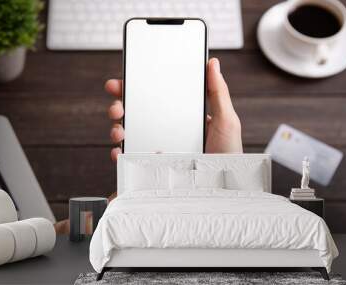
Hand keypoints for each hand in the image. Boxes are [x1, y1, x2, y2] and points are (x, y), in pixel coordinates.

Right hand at [106, 57, 242, 160]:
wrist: (223, 184)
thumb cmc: (228, 153)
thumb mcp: (227, 120)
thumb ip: (218, 92)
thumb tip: (212, 63)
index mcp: (179, 116)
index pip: (154, 97)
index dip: (136, 88)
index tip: (123, 81)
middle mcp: (165, 130)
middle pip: (136, 113)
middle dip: (119, 106)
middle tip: (117, 106)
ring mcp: (157, 148)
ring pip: (129, 134)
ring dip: (116, 128)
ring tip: (119, 131)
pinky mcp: (152, 166)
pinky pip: (131, 158)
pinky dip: (120, 154)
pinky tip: (120, 152)